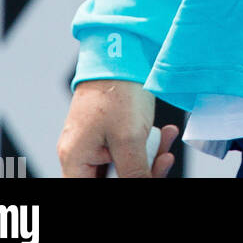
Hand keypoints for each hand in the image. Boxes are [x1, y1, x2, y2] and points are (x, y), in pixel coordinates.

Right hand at [58, 79, 179, 178]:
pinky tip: (165, 133)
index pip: (86, 190)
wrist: (125, 52)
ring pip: (124, 165)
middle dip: (142, 172)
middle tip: (162, 162)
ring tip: (167, 143)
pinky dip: (147, 144)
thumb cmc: (117, 90)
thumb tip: (143, 186)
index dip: (116, 188)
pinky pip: (129, 148)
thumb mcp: (129, 140)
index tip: (141, 178)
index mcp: (75, 159)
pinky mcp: (111, 129)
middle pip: (112, 178)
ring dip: (149, 158)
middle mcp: (81, 152)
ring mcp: (96, 140)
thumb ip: (134, 173)